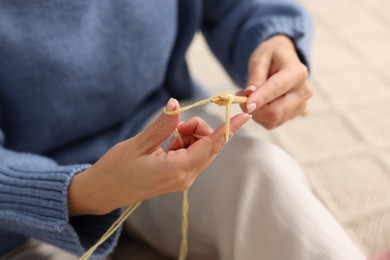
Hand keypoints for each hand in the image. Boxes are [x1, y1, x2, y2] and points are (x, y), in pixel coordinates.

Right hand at [68, 98, 250, 215]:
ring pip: (201, 150)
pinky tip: (167, 144)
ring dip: (190, 136)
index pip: (211, 145)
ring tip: (166, 136)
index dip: (229, 128)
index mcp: (177, 169)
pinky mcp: (178, 178)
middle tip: (175, 124)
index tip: (245, 114)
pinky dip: (185, 143)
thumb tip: (177, 104)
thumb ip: (162, 125)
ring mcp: (183, 180)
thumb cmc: (115, 169)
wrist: (102, 193)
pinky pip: (192, 155)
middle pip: (209, 146)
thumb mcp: (138, 144)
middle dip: (199, 128)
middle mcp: (185, 177)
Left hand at [239, 35, 312, 128]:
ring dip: (256, 113)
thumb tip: (250, 94)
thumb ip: (255, 77)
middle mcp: (303, 91)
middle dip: (255, 109)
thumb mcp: (260, 59)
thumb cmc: (271, 57)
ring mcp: (301, 104)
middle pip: (277, 111)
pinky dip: (260, 117)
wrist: (284, 60)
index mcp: (297, 72)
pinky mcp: (294, 114)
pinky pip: (273, 123)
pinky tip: (258, 104)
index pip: (277, 89)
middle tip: (241, 98)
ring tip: (249, 98)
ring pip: (273, 120)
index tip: (246, 105)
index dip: (260, 99)